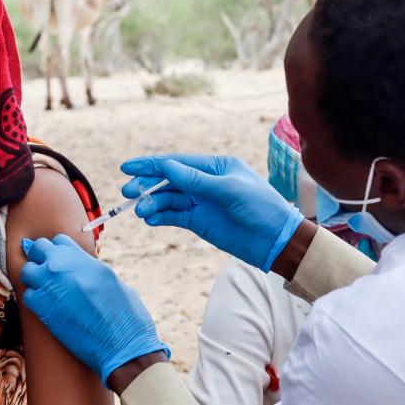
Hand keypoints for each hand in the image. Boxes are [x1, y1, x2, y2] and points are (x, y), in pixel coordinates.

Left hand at [21, 235, 169, 386]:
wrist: (121, 344)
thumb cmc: (126, 315)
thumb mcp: (111, 280)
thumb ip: (90, 269)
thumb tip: (79, 269)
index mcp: (85, 259)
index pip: (58, 240)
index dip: (57, 250)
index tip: (58, 260)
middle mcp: (64, 268)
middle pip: (38, 249)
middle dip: (40, 257)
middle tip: (46, 271)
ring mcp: (51, 286)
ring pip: (27, 271)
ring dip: (33, 278)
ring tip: (45, 290)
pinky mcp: (43, 309)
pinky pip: (28, 296)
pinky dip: (34, 300)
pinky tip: (46, 308)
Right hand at [121, 154, 303, 270]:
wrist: (277, 241)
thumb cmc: (261, 207)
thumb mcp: (229, 191)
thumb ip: (196, 180)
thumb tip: (166, 166)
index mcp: (215, 166)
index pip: (177, 162)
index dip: (151, 164)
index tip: (127, 168)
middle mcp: (205, 182)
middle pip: (168, 180)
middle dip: (147, 185)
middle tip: (128, 192)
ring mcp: (201, 202)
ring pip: (169, 200)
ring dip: (152, 204)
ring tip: (140, 211)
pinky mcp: (199, 222)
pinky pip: (174, 217)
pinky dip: (161, 217)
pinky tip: (150, 220)